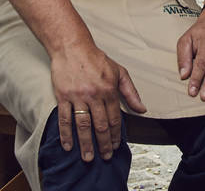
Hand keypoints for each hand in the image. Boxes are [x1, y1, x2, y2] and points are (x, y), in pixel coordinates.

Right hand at [50, 44, 145, 161]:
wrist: (72, 46)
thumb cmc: (96, 59)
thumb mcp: (119, 72)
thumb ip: (131, 92)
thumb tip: (142, 109)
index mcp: (109, 90)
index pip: (114, 118)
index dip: (116, 134)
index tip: (116, 146)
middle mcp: (94, 95)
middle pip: (100, 125)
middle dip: (103, 144)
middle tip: (105, 157)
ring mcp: (77, 96)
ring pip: (83, 125)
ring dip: (86, 144)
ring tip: (88, 158)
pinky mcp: (63, 96)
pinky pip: (65, 118)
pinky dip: (66, 134)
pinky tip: (68, 146)